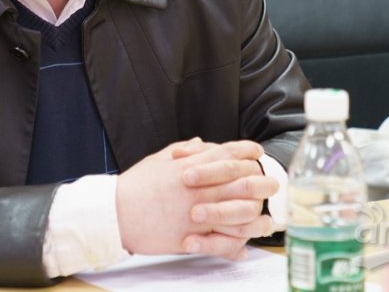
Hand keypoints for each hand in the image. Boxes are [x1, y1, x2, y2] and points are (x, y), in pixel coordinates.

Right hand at [116, 139, 277, 259]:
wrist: (116, 213)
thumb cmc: (134, 186)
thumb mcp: (158, 160)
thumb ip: (183, 151)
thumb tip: (200, 143)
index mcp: (190, 166)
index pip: (227, 154)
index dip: (247, 152)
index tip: (258, 153)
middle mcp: (199, 188)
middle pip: (242, 181)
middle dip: (261, 182)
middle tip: (273, 184)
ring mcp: (197, 212)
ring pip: (239, 213)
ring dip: (257, 215)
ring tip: (269, 218)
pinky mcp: (192, 236)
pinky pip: (223, 242)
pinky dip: (238, 245)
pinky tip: (247, 246)